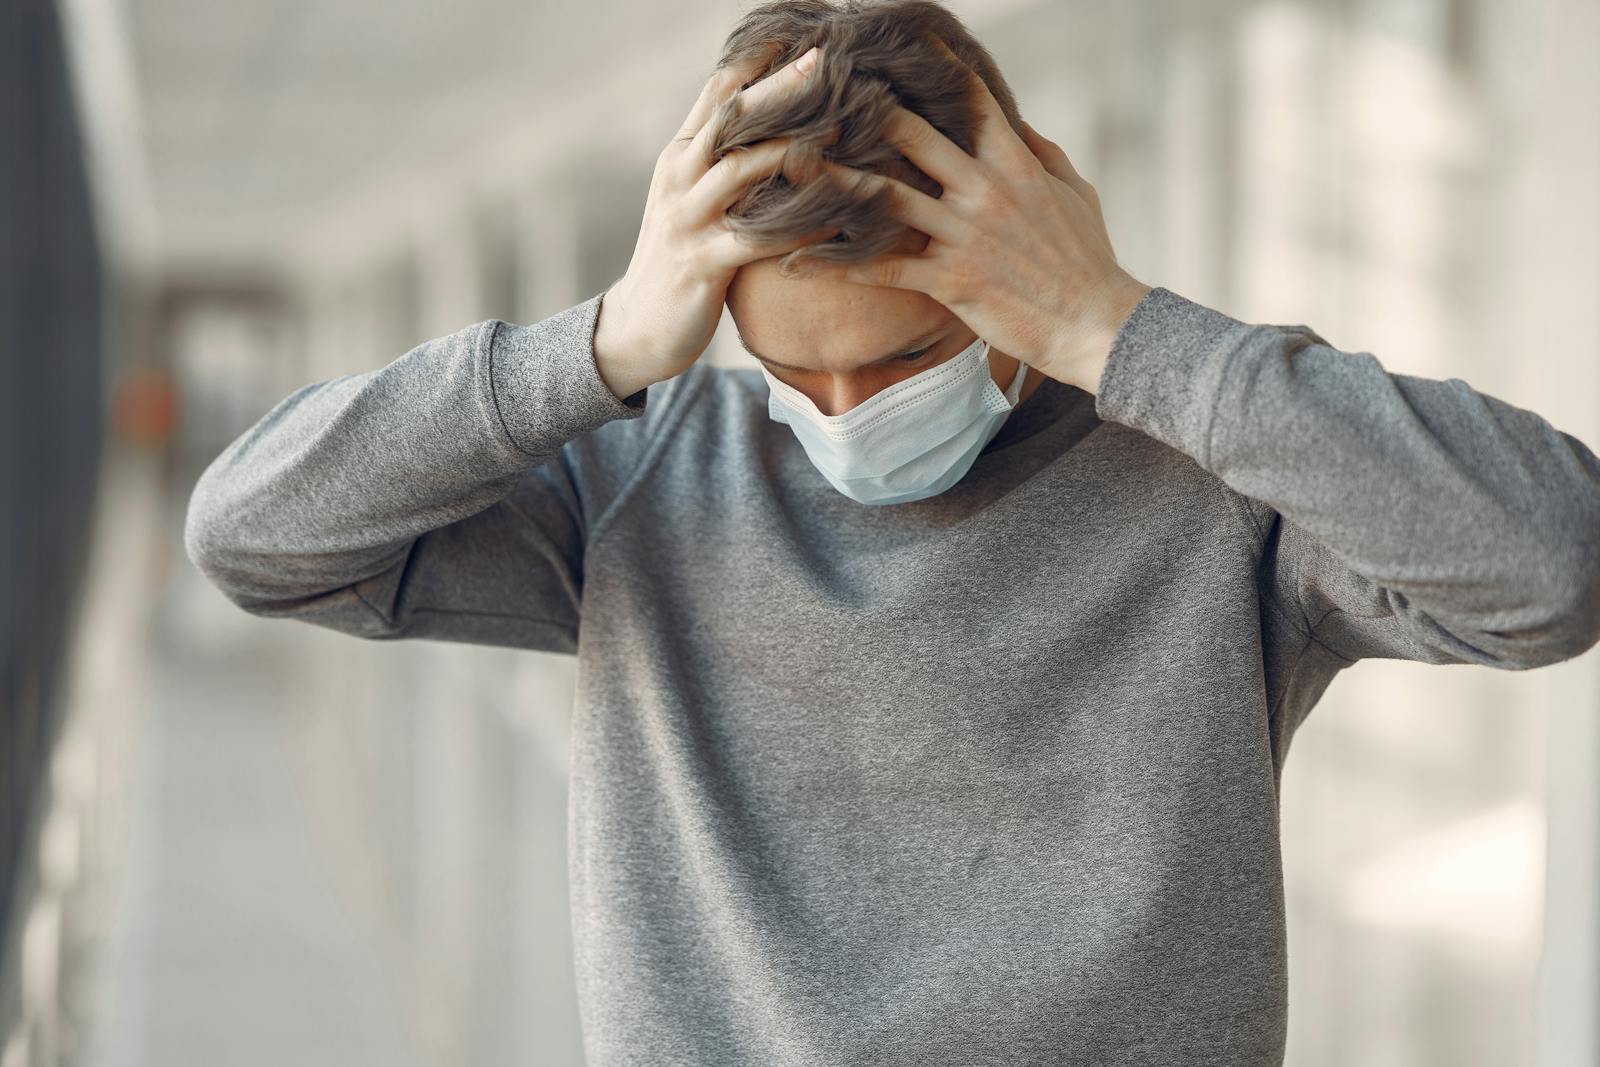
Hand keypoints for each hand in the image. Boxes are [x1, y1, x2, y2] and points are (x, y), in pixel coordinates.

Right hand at [592, 45, 839, 400]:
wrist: (638, 326)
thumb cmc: (678, 259)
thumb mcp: (691, 199)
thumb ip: (722, 162)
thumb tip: (770, 124)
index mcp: (679, 157)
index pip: (716, 95)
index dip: (754, 62)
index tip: (797, 37)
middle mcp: (679, 178)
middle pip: (729, 119)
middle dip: (777, 88)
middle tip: (822, 61)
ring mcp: (687, 220)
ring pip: (741, 170)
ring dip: (794, 150)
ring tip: (842, 135)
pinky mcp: (702, 263)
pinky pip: (757, 239)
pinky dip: (800, 227)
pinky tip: (838, 219)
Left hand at [827, 40, 1151, 392]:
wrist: (1096, 326)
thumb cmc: (1087, 261)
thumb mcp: (1076, 194)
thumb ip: (1042, 155)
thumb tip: (1020, 125)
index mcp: (1016, 164)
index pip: (970, 100)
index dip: (933, 69)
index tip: (899, 49)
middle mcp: (986, 191)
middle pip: (913, 135)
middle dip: (864, 114)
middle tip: (821, 99)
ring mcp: (965, 235)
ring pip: (887, 197)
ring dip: (836, 180)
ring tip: (791, 166)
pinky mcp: (950, 280)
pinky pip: (884, 268)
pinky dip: (840, 265)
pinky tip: (800, 261)